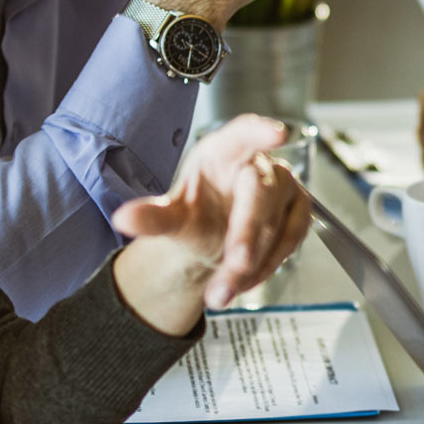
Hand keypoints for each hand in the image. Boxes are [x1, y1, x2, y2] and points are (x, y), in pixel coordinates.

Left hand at [110, 114, 312, 333]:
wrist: (214, 242)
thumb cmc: (197, 215)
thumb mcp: (171, 217)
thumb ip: (151, 216)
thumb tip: (124, 218)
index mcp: (223, 152)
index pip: (244, 134)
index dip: (260, 132)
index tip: (276, 133)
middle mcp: (259, 165)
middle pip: (260, 193)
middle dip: (248, 233)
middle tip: (235, 265)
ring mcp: (284, 189)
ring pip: (276, 226)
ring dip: (252, 265)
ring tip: (221, 291)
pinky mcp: (299, 213)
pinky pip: (288, 243)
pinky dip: (266, 268)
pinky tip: (243, 282)